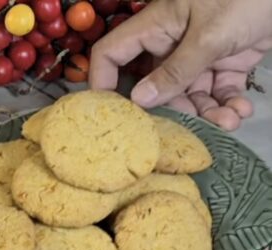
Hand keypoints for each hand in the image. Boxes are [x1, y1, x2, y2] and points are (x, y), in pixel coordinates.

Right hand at [89, 0, 271, 130]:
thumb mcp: (209, 35)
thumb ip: (175, 71)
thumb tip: (140, 100)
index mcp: (156, 27)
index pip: (113, 54)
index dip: (103, 82)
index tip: (109, 114)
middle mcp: (171, 44)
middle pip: (154, 87)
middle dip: (172, 110)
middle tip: (186, 130)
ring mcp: (197, 55)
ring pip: (188, 95)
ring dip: (208, 113)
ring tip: (228, 122)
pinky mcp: (223, 63)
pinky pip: (216, 92)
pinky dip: (227, 105)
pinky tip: (239, 112)